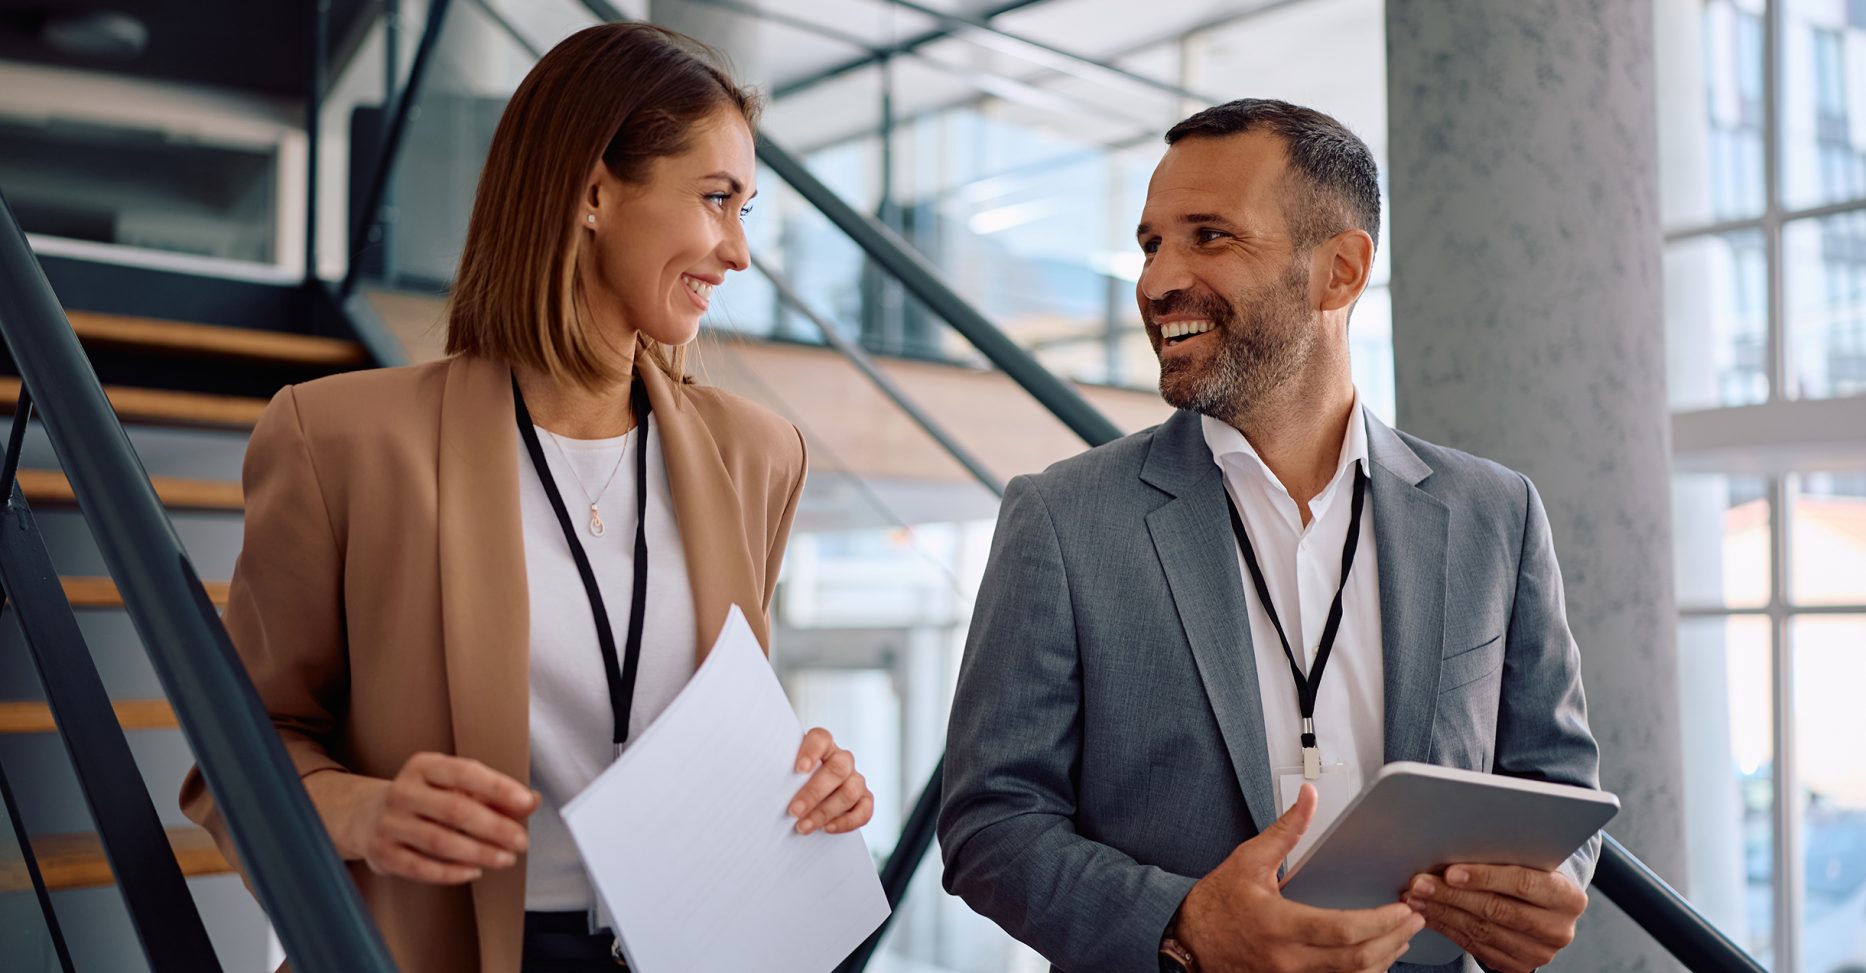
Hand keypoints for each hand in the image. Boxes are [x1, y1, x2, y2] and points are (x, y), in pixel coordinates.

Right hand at [353, 752, 538, 883]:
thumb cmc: (424, 798)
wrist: (365, 815)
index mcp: (423, 766)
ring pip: (440, 841)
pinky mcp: (383, 854)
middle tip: (522, 841)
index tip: (526, 802)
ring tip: (506, 859)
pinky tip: (474, 872)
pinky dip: (451, 872)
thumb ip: (493, 793)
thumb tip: (532, 801)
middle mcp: (403, 792)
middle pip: (455, 810)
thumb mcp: (452, 785)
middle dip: (494, 828)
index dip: (498, 787)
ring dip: (478, 852)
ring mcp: (390, 823)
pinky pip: (421, 867)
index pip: (465, 772)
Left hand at [787, 728, 872, 834]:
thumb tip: (764, 788)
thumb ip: (782, 774)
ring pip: (850, 791)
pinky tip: (827, 828)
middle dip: (815, 792)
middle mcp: (842, 759)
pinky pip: (864, 810)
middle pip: (838, 768)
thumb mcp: (787, 773)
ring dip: (825, 812)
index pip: (821, 739)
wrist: (811, 799)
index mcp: (823, 746)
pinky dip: (847, 822)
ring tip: (803, 827)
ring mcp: (855, 779)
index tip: (799, 769)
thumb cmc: (794, 782)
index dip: (811, 751)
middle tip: (793, 811)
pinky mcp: (864, 799)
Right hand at [1176, 784, 1423, 972]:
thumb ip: (1285, 830)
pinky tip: (1373, 960)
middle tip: (1413, 921)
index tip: (1401, 909)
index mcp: (1277, 923)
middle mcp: (1286, 958)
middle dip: (1394, 940)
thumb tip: (1308, 798)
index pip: (1342, 929)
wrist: (1187, 940)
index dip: (1380, 921)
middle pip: (1356, 960)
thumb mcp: (1248, 860)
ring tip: (1400, 938)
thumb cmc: (1216, 902)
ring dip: (1383, 960)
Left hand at [1404, 864, 1586, 972]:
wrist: (1548, 911)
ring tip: (1416, 897)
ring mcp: (1539, 952)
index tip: (1450, 871)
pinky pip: (1475, 946)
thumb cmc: (1534, 876)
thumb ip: (1505, 856)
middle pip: (1497, 909)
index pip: (1523, 883)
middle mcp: (1558, 929)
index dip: (1484, 877)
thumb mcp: (1532, 862)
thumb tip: (1455, 843)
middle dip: (1452, 894)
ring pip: (1481, 930)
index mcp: (1568, 897)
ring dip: (1442, 912)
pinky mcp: (1518, 966)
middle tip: (1420, 883)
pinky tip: (1429, 913)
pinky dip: (1447, 928)